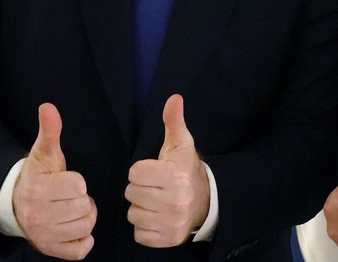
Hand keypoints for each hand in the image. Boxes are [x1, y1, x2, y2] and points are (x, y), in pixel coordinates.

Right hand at [12, 103, 96, 259]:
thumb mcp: (43, 153)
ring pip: (84, 228)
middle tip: (74, 198)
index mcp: (38, 188)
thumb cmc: (37, 176)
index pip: (77, 185)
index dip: (79, 182)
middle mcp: (38, 214)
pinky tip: (75, 229)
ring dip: (86, 219)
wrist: (14, 205)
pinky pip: (80, 250)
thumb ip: (49, 131)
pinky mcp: (49, 249)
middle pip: (83, 208)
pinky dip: (83, 241)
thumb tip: (48, 107)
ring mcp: (43, 234)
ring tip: (74, 211)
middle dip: (84, 201)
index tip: (70, 182)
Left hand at [125, 94, 210, 246]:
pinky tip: (157, 217)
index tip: (155, 172)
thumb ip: (174, 122)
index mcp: (175, 176)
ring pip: (133, 214)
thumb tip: (174, 98)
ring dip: (141, 209)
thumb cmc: (186, 170)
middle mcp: (174, 201)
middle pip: (131, 194)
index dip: (142, 171)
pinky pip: (139, 234)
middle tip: (156, 187)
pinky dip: (145, 227)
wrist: (206, 201)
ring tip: (156, 203)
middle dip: (141, 189)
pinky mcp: (168, 239)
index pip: (134, 173)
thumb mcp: (181, 145)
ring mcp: (171, 222)